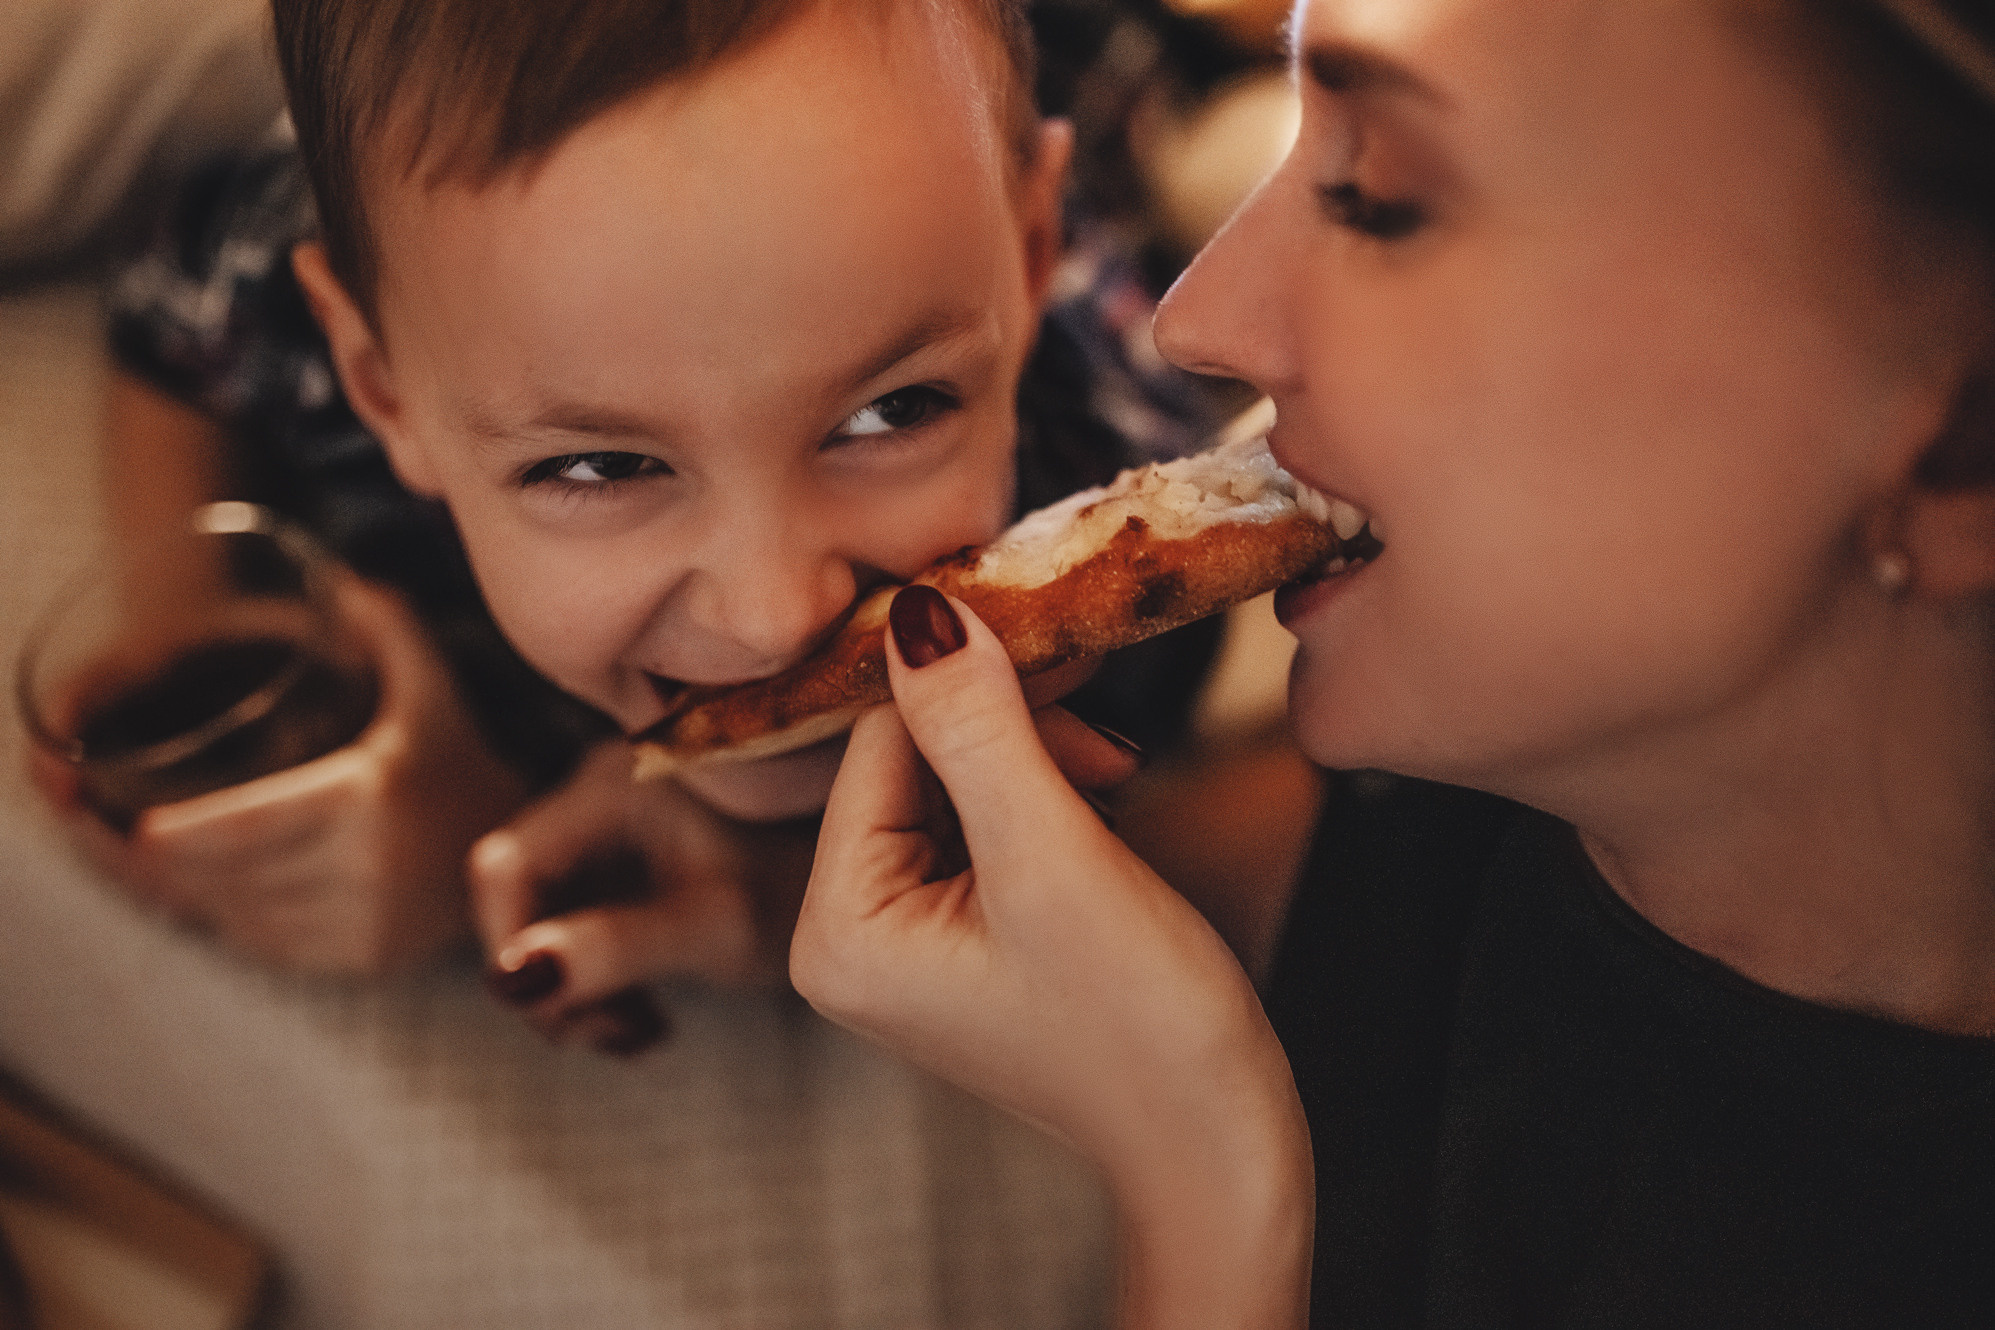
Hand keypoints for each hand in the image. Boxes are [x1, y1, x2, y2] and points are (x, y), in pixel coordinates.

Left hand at [32, 573, 528, 973]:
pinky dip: (216, 914)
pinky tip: (193, 883)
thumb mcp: (432, 687)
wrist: (526, 853)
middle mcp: (366, 871)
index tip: (141, 830)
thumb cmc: (461, 759)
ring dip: (174, 887)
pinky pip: (257, 941)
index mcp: (372, 800)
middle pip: (227, 874)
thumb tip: (340, 576)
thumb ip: (387, 625)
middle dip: (149, 858)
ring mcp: (361, 924)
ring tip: (129, 851)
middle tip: (94, 825)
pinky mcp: (355, 960)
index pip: (261, 828)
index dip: (194, 836)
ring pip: (232, 911)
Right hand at [468, 740, 814, 1053]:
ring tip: (636, 1032)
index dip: (510, 946)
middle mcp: (603, 787)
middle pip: (522, 894)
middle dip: (549, 975)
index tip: (554, 1012)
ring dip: (577, 982)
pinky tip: (650, 1017)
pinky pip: (587, 916)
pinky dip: (604, 971)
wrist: (877, 871)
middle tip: (607, 1034)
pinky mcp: (641, 853)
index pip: (504, 868)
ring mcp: (620, 818)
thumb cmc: (807, 882)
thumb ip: (610, 949)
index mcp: (611, 787)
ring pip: (551, 912)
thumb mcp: (711, 925)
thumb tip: (511, 980)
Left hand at [792, 588, 1311, 1328]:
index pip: (876, 742)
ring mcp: (903, 938)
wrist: (1216, 1141)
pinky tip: (1106, 798)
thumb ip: (980, 727)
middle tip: (1095, 673)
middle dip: (1007, 717)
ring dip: (1037, 750)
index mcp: (837, 929)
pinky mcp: (960, 934)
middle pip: (909, 758)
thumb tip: (921, 609)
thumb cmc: (1140, 1024)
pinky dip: (1046, 792)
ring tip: (1117, 770)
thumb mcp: (1054, 857)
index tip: (1054, 624)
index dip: (962, 672)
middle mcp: (846, 935)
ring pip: (954, 779)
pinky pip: (982, 822)